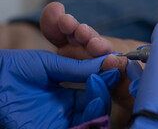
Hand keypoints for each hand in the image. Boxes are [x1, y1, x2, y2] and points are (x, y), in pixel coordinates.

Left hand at [0, 50, 119, 127]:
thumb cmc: (14, 70)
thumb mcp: (51, 64)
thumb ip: (78, 67)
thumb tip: (108, 62)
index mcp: (68, 96)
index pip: (95, 92)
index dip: (106, 80)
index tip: (115, 65)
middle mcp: (67, 112)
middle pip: (97, 108)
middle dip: (106, 92)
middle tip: (111, 75)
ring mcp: (60, 123)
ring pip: (92, 121)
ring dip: (102, 105)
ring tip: (101, 88)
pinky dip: (92, 118)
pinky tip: (94, 100)